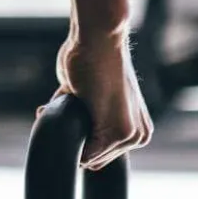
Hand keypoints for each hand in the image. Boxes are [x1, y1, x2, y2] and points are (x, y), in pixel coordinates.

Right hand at [54, 25, 152, 169]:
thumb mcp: (93, 95)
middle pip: (94, 160)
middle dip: (74, 139)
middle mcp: (139, 136)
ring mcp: (131, 137)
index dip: (79, 138)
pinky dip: (66, 136)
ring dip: (70, 134)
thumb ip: (87, 116)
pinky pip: (84, 156)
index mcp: (138, 130)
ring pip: (87, 158)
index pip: (101, 155)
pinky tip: (69, 103)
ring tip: (71, 99)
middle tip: (68, 103)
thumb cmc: (93, 59)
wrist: (101, 38)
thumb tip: (58, 122)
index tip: (72, 112)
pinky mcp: (119, 133)